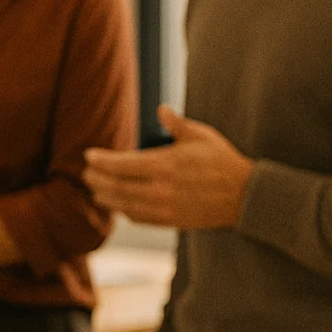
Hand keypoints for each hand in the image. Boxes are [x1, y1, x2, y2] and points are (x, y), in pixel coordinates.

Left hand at [82, 106, 253, 228]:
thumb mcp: (201, 136)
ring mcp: (164, 208)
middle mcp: (160, 189)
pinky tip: (119, 206)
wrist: (245, 196)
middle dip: (96, 180)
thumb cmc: (222, 161)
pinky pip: (139, 218)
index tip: (89, 156)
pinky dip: (125, 212)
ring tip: (96, 191)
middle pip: (115, 187)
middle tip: (86, 174)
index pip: (119, 164)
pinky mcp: (171, 222)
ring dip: (106, 198)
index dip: (100, 161)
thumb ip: (177, 124)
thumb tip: (161, 109)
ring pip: (124, 205)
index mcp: (164, 164)